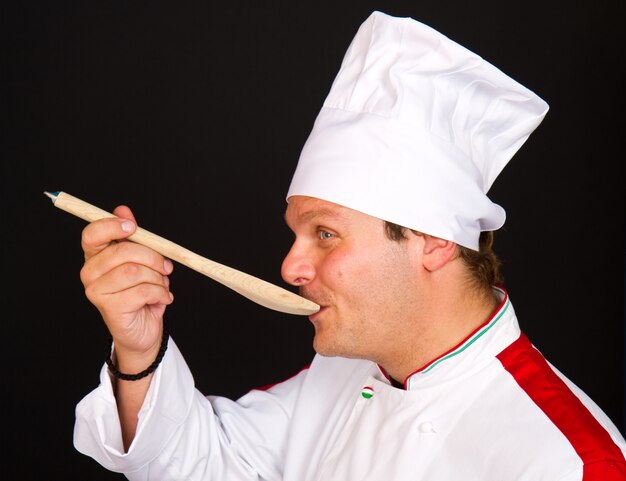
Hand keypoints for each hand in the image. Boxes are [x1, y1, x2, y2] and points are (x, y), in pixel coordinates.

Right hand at [80, 205, 173, 370]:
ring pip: (135, 271)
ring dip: (158, 278)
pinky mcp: (109, 308)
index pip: (92, 233)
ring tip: (163, 285)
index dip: (112, 226)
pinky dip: (161, 293)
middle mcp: (90, 272)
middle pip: (122, 251)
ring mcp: (96, 291)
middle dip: (153, 257)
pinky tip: (163, 298)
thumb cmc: (141, 291)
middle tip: (167, 266)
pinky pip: (143, 291)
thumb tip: (123, 210)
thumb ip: (132, 236)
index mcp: (95, 256)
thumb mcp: (141, 260)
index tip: (133, 227)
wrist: (142, 329)